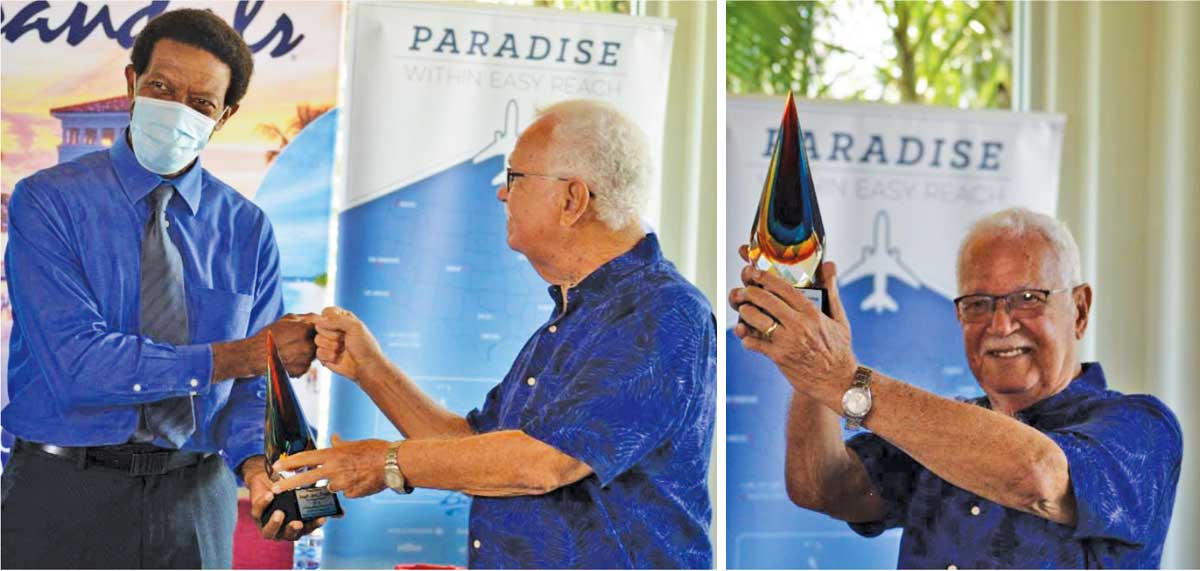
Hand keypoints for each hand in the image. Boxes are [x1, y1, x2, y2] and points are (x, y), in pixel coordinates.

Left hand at [241, 455, 326, 540]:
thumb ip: (319, 503)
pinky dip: (264, 503)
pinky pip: (258, 511)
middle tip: (297, 522)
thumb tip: (341, 513)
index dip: (313, 526)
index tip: (321, 519)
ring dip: (275, 523)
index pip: (307, 529)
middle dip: (292, 530)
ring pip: (270, 531)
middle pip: (288, 535)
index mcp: (296, 526)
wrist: (267, 479)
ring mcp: (267, 523)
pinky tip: (270, 495)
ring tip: (280, 513)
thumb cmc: (288, 490)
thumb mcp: (304, 496)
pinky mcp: (256, 513)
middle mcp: (282, 529)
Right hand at [260, 313, 317, 376]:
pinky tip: (289, 359)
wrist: (254, 355)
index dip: (314, 329)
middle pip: (319, 343)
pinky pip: (307, 365)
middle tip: (296, 341)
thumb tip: (322, 317)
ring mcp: (305, 360)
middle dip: (311, 341)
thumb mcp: (286, 320)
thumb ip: (306, 317)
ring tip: (291, 350)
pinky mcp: (301, 371)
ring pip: (313, 355)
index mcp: (304, 330)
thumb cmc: (270, 334)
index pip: (321, 329)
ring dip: (306, 352)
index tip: (306, 330)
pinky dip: (300, 362)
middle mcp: (307, 346)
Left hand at [272, 435, 390, 498]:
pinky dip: (352, 489)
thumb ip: (341, 444)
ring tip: (355, 474)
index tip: (277, 466)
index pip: (305, 458)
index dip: (289, 463)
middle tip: (275, 488)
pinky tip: (364, 481)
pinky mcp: (351, 494)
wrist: (392, 463)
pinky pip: (347, 493)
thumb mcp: (355, 444)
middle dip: (288, 484)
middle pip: (305, 478)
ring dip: (337, 483)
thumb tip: (334, 438)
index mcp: (333, 454)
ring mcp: (341, 484)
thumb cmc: (375, 450)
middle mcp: (333, 469)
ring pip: (331, 486)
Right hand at [314, 307, 386, 382]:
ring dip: (332, 346)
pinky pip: (318, 352)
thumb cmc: (365, 346)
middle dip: (333, 335)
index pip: (326, 312)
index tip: (343, 328)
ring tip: (343, 349)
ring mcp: (328, 342)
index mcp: (342, 318)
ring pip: (317, 340)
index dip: (330, 320)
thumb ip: (337, 320)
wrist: (366, 366)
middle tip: (345, 340)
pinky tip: (338, 358)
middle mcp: (333, 328)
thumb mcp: (355, 327)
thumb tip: (319, 322)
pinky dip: (329, 356)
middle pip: (319, 326)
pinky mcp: (324, 354)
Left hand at [728, 244, 857, 397]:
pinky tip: (746, 334)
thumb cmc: (839, 350)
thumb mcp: (839, 319)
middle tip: (744, 290)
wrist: (839, 382)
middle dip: (750, 292)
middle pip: (766, 300)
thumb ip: (831, 291)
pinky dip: (747, 337)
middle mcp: (799, 325)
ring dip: (746, 312)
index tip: (754, 272)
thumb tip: (831, 264)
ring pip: (757, 319)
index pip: (784, 288)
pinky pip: (755, 343)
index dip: (765, 277)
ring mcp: (787, 341)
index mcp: (812, 313)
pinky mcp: (779, 357)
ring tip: (744, 309)